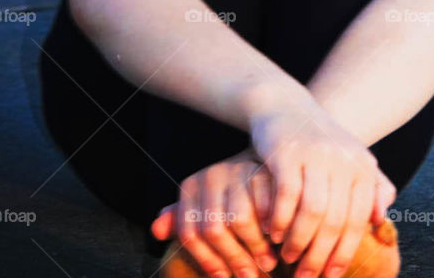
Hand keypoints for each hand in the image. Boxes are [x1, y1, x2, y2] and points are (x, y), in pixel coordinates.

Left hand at [151, 146, 279, 277]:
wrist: (263, 166)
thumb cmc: (231, 197)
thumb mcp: (205, 208)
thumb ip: (183, 221)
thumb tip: (156, 229)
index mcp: (191, 187)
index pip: (191, 234)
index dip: (209, 261)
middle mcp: (211, 176)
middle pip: (215, 230)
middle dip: (235, 258)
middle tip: (250, 276)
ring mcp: (236, 170)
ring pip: (241, 220)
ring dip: (256, 247)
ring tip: (267, 262)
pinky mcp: (262, 169)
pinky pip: (266, 206)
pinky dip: (273, 226)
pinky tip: (277, 238)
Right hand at [249, 106, 396, 277]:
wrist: (286, 107)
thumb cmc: (319, 144)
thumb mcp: (349, 161)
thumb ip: (371, 187)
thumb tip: (381, 219)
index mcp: (363, 166)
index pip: (358, 220)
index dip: (344, 254)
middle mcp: (344, 159)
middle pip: (335, 221)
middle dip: (319, 256)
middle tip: (305, 277)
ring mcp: (316, 154)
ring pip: (313, 211)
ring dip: (299, 241)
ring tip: (287, 257)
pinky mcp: (289, 152)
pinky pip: (287, 195)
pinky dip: (280, 219)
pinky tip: (273, 233)